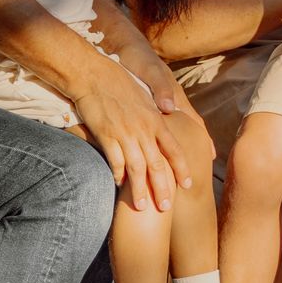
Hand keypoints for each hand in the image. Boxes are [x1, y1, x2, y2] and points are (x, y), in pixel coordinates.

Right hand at [70, 51, 188, 212]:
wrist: (93, 74)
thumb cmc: (120, 82)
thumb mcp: (145, 96)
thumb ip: (156, 112)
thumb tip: (170, 119)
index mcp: (156, 119)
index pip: (174, 149)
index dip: (181, 169)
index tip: (188, 185)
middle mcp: (144, 129)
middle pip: (158, 165)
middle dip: (163, 189)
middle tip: (166, 208)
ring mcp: (125, 133)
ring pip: (137, 169)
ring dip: (140, 190)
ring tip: (143, 207)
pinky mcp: (106, 136)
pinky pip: (115, 162)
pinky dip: (118, 176)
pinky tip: (119, 185)